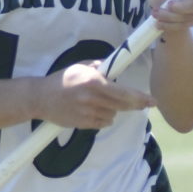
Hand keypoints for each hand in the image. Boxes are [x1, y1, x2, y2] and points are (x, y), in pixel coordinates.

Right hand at [34, 61, 152, 129]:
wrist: (40, 98)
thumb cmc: (61, 80)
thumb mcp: (79, 67)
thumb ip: (98, 67)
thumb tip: (112, 69)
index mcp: (93, 82)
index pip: (123, 92)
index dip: (139, 97)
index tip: (152, 101)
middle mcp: (92, 98)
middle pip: (122, 105)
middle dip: (136, 105)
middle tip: (146, 104)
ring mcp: (88, 113)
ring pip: (113, 114)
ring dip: (113, 109)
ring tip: (100, 103)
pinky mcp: (83, 124)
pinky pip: (103, 123)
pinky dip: (104, 118)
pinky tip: (94, 111)